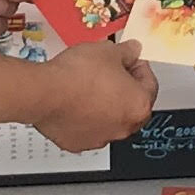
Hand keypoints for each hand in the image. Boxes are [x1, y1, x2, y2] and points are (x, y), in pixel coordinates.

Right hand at [29, 40, 156, 149]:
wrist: (44, 92)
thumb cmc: (77, 76)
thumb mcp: (108, 51)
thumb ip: (127, 52)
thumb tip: (132, 51)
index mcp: (140, 106)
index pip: (150, 84)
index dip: (139, 67)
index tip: (130, 60)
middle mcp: (124, 127)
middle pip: (131, 105)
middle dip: (123, 87)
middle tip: (110, 71)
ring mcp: (101, 138)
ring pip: (108, 118)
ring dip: (103, 104)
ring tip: (88, 85)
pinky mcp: (77, 143)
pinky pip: (86, 128)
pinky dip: (83, 117)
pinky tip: (74, 101)